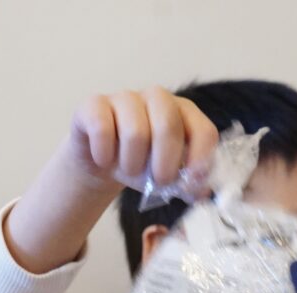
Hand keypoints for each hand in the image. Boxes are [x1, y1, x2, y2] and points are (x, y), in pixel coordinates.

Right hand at [5, 86, 218, 273]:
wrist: (100, 161)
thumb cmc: (137, 163)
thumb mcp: (164, 176)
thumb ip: (185, 183)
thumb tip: (200, 192)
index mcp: (182, 111)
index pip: (202, 130)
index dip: (200, 157)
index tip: (191, 181)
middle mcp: (156, 97)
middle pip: (168, 126)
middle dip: (164, 162)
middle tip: (158, 181)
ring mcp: (124, 98)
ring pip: (135, 131)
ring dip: (131, 163)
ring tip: (128, 171)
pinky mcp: (94, 105)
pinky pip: (102, 128)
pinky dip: (103, 153)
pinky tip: (103, 160)